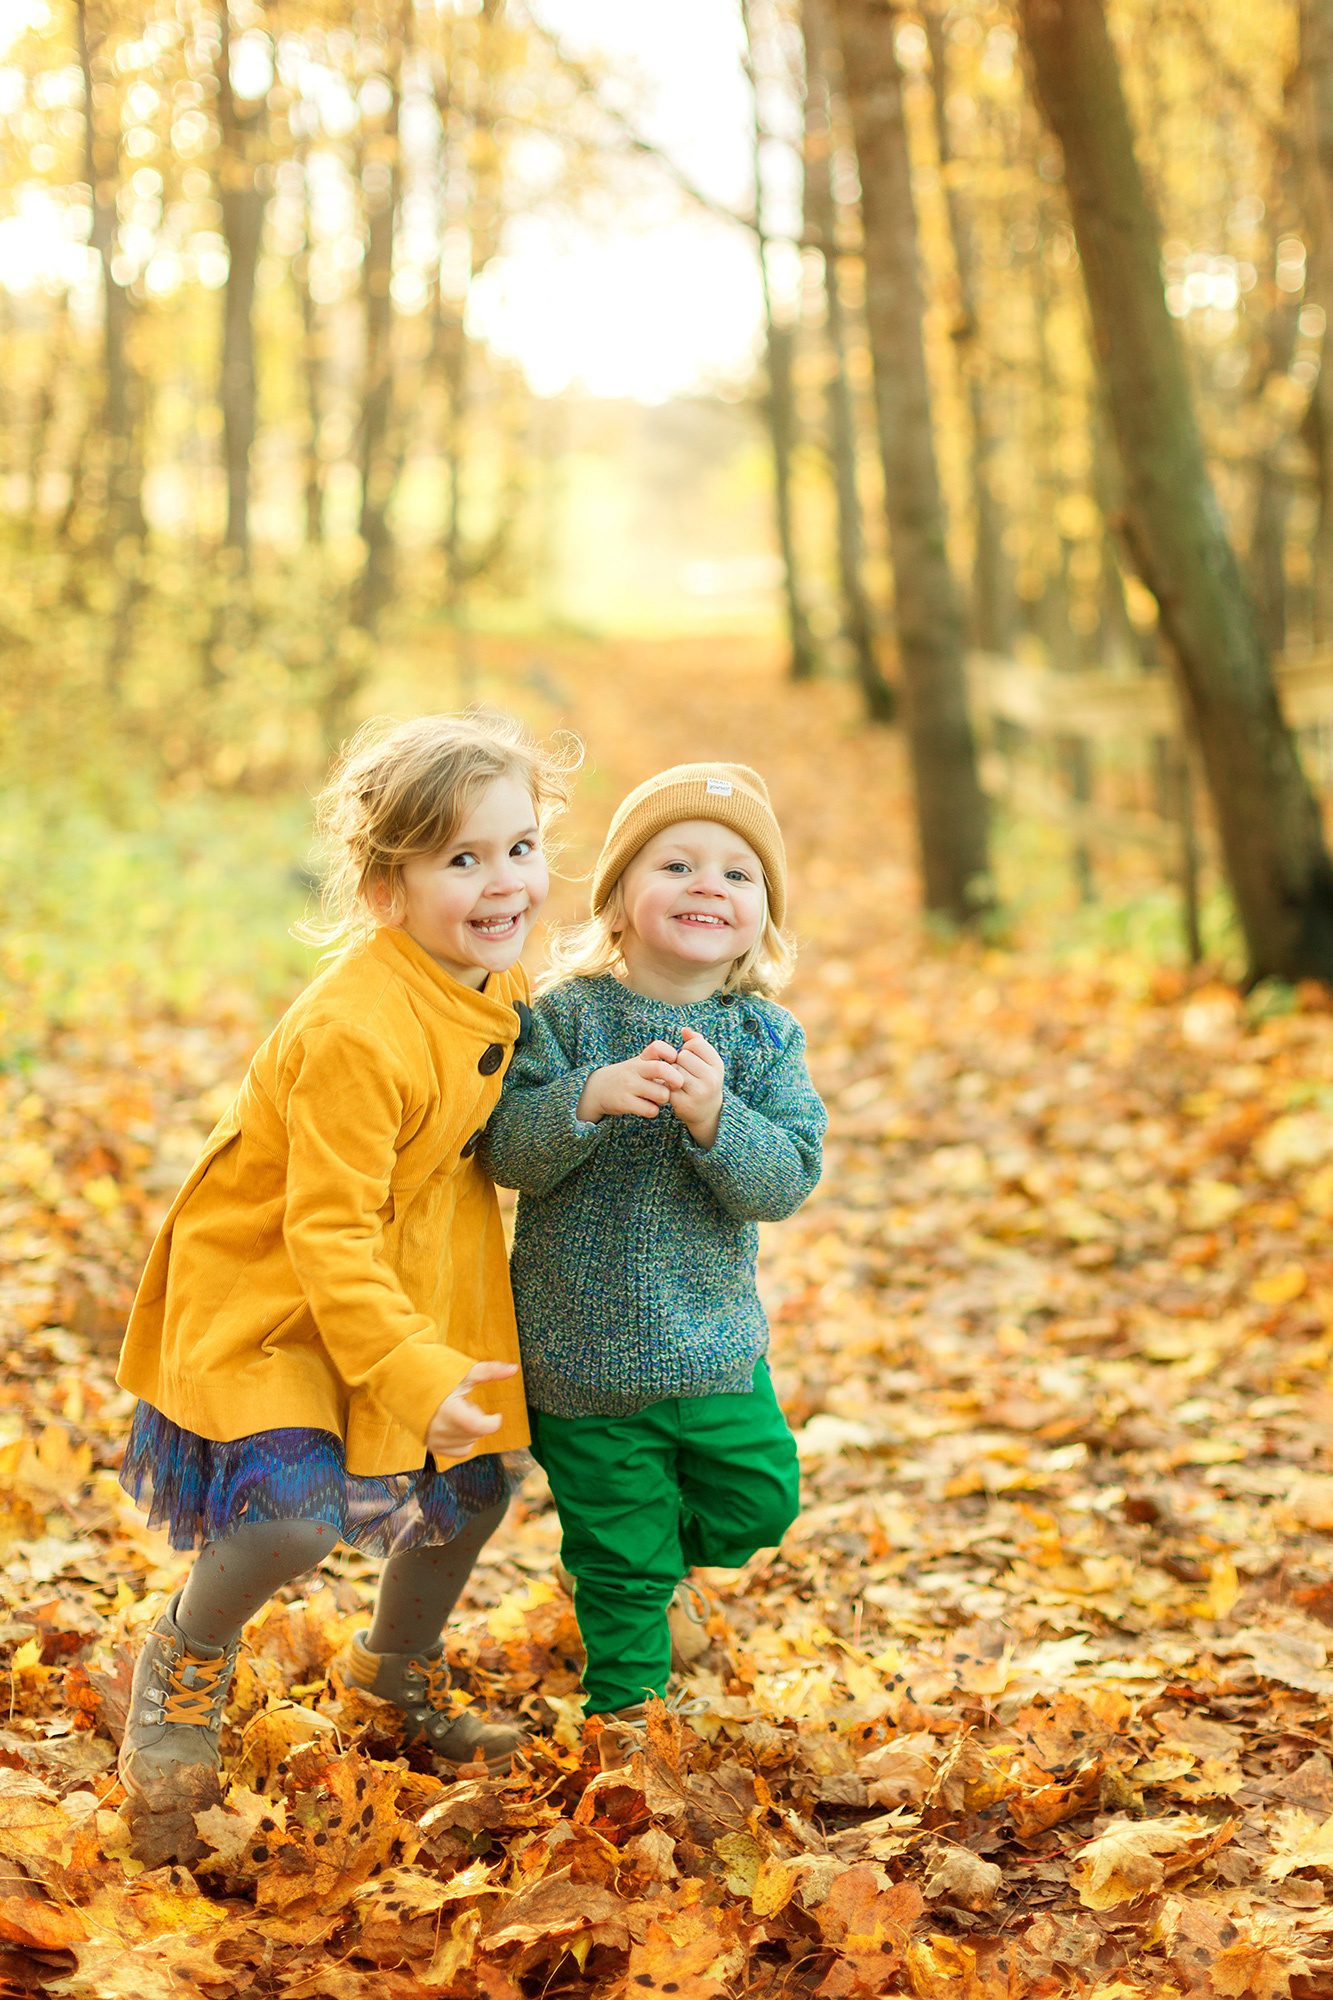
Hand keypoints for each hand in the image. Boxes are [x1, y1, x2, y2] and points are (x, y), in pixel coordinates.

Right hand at [426, 1360, 517, 1459]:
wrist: (406, 1384)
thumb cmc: (437, 1376)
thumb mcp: (464, 1372)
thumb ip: (490, 1371)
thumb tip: (514, 1368)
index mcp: (448, 1411)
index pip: (479, 1427)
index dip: (492, 1422)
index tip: (495, 1415)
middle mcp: (439, 1430)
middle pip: (476, 1433)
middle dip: (478, 1419)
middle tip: (467, 1405)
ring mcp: (434, 1440)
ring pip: (469, 1443)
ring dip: (470, 1430)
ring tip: (457, 1413)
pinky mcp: (432, 1446)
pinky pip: (459, 1451)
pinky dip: (463, 1440)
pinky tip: (455, 1425)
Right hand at [577, 1040, 684, 1122]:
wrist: (597, 1089)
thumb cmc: (629, 1076)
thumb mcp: (640, 1063)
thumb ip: (660, 1061)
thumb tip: (687, 1063)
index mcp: (641, 1058)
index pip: (658, 1047)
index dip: (671, 1053)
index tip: (674, 1062)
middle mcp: (635, 1069)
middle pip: (662, 1069)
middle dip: (676, 1079)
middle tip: (677, 1084)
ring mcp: (629, 1086)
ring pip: (661, 1094)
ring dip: (665, 1099)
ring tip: (659, 1098)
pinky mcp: (625, 1102)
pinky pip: (651, 1110)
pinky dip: (654, 1111)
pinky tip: (649, 1107)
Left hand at [669, 1028, 724, 1147]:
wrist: (707, 1112)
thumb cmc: (705, 1080)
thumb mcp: (707, 1061)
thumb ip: (697, 1042)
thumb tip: (685, 1030)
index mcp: (718, 1066)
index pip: (695, 1044)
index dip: (688, 1048)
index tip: (691, 1057)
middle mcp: (711, 1079)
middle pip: (683, 1056)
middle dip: (679, 1061)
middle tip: (684, 1071)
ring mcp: (698, 1093)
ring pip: (673, 1069)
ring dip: (672, 1073)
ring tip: (679, 1080)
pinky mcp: (684, 1104)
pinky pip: (666, 1084)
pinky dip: (667, 1085)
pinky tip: (674, 1090)